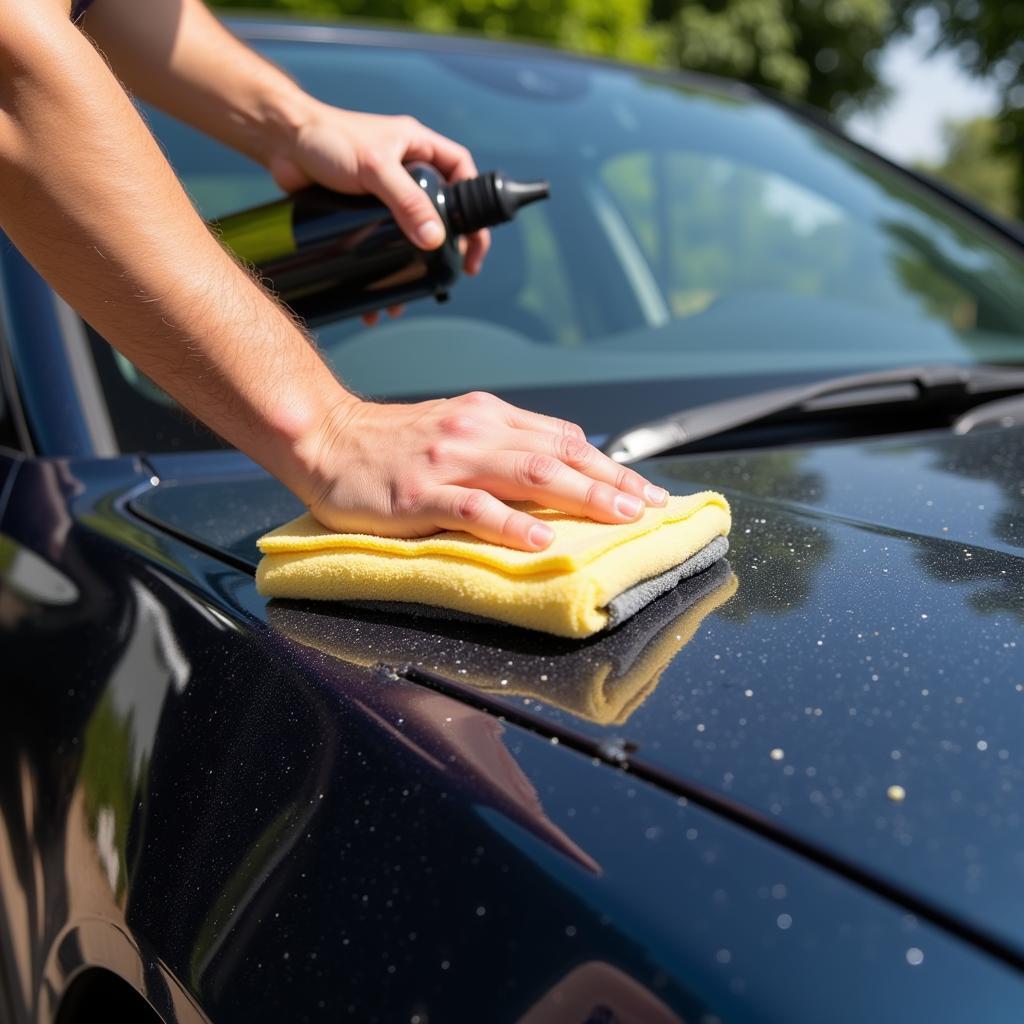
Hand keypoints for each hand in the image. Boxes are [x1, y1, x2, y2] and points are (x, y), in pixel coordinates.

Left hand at [268, 101, 489, 276]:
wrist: (280, 142)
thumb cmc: (327, 139)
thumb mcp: (374, 169)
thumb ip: (406, 202)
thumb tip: (435, 240)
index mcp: (418, 146)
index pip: (460, 171)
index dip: (474, 203)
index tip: (473, 240)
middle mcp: (405, 167)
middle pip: (439, 209)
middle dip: (444, 246)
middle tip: (448, 275)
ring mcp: (382, 189)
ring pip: (408, 231)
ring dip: (410, 266)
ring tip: (406, 296)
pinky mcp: (359, 209)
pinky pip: (379, 241)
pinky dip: (380, 267)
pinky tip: (375, 292)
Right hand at [304, 392, 667, 550]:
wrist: (328, 439)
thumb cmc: (394, 445)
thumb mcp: (457, 431)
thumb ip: (504, 447)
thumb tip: (561, 474)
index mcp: (490, 416)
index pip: (565, 438)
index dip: (610, 465)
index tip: (646, 490)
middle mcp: (477, 431)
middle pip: (559, 455)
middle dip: (612, 483)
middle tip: (652, 508)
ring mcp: (449, 461)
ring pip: (530, 475)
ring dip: (582, 496)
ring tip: (621, 517)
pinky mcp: (420, 493)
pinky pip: (474, 508)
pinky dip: (512, 523)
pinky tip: (542, 538)